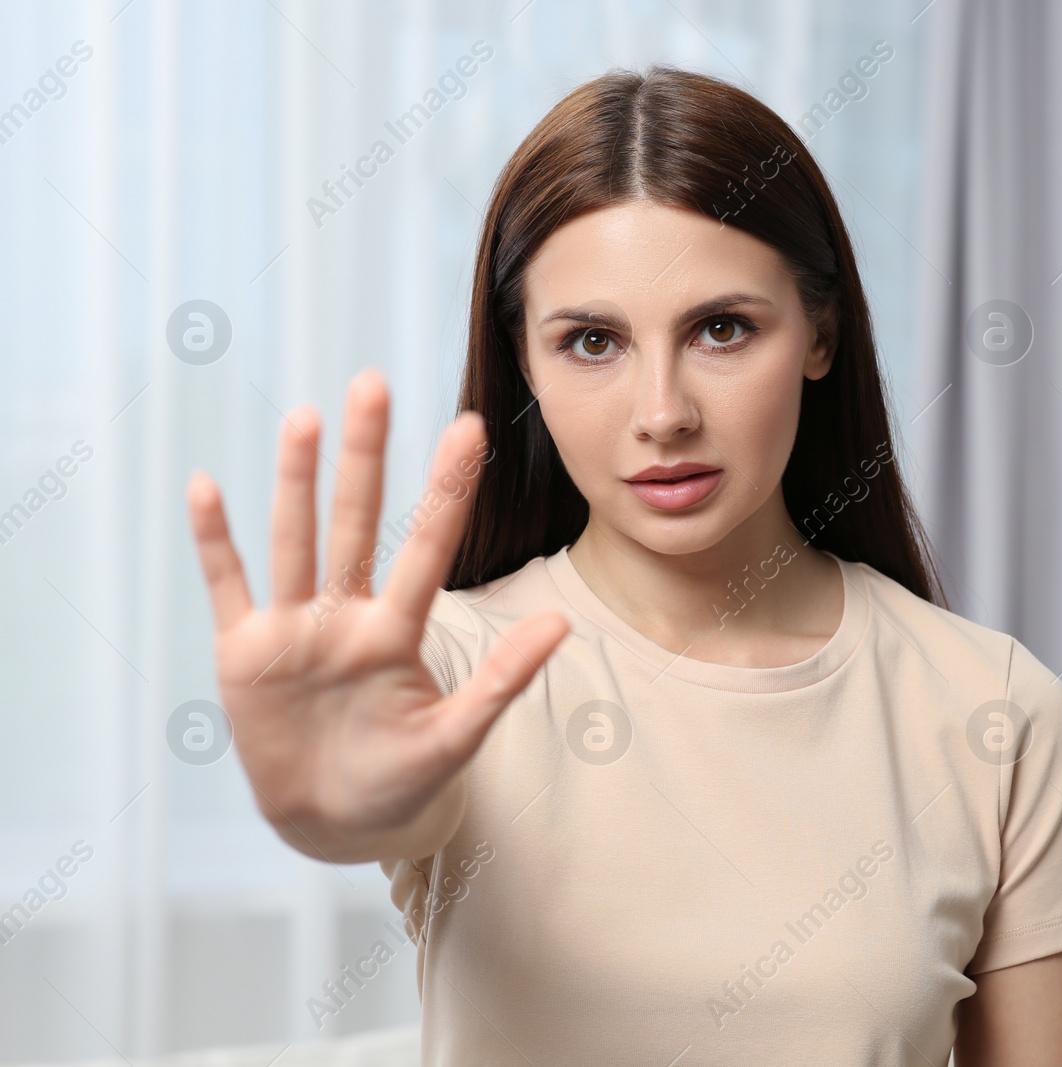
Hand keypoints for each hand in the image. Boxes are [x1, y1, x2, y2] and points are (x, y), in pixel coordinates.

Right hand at [185, 370, 567, 862]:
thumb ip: (503, 682)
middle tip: (374, 383)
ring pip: (297, 540)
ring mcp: (295, 629)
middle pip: (358, 522)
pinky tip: (206, 486)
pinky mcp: (244, 652)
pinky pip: (229, 585)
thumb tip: (565, 624)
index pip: (428, 546)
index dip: (447, 490)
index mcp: (398, 632)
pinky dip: (216, 540)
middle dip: (366, 456)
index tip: (469, 428)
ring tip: (306, 418)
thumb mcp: (457, 738)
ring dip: (296, 482)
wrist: (333, 823)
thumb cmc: (403, 780)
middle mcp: (347, 616)